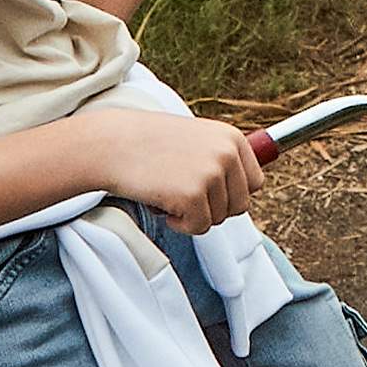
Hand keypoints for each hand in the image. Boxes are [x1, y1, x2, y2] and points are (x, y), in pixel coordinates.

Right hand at [81, 109, 263, 234]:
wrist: (111, 143)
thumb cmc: (149, 143)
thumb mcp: (196, 140)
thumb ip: (222, 159)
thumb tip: (251, 188)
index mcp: (232, 138)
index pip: (255, 183)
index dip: (231, 194)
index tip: (207, 190)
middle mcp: (227, 154)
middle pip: (240, 205)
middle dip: (213, 208)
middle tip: (183, 193)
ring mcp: (212, 174)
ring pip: (219, 219)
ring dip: (193, 214)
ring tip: (168, 190)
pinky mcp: (194, 195)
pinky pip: (199, 227)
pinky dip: (179, 223)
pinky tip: (162, 201)